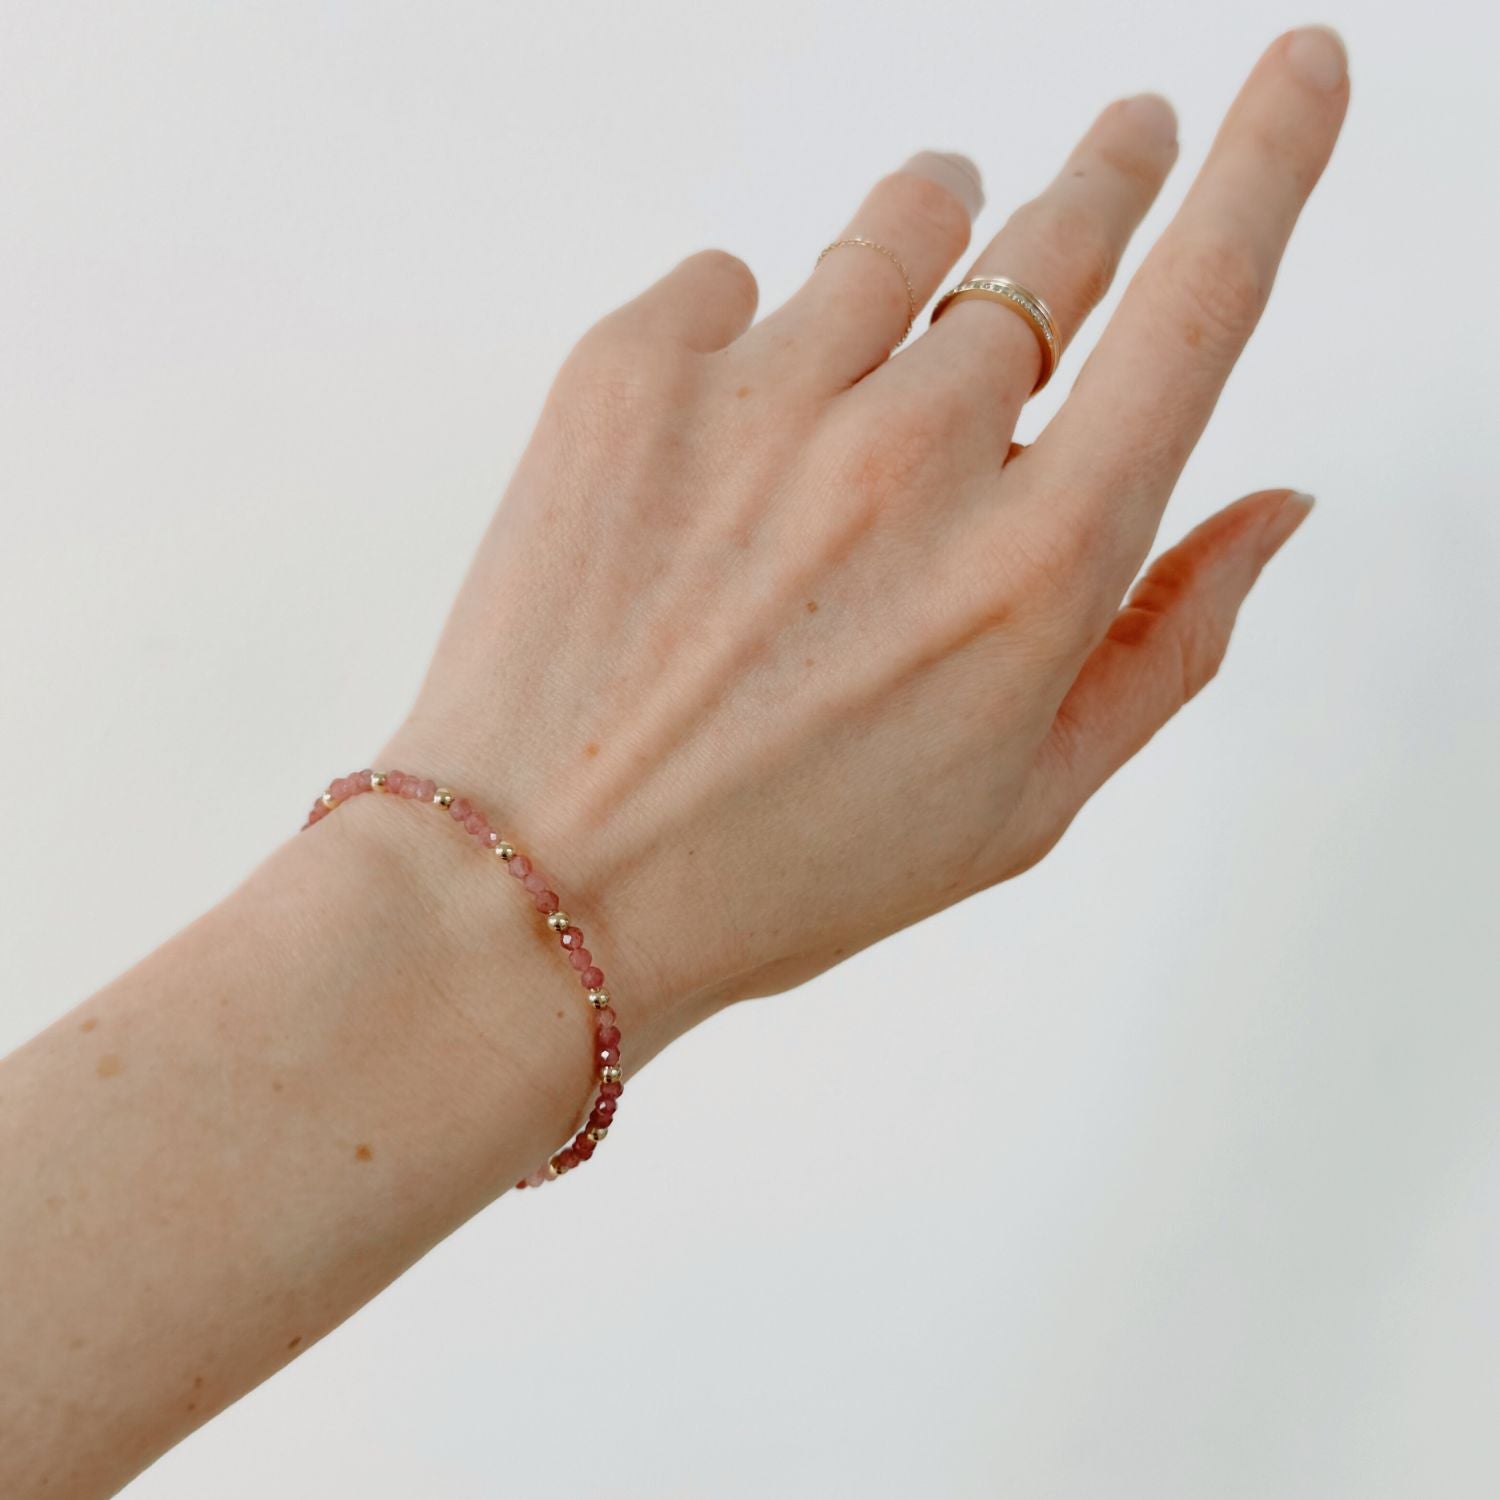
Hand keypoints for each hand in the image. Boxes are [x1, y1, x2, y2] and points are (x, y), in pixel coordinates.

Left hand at [375, 28, 1347, 1054]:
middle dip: (1109, 173)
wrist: (540, 883)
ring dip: (937, 223)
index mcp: (1035, 565)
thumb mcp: (1019, 804)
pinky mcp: (630, 373)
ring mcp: (763, 397)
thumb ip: (1168, 647)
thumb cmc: (782, 866)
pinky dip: (748, 330)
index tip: (1299, 73)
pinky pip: (728, 281)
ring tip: (934, 242)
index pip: (1200, 310)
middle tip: (1126, 137)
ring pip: (899, 227)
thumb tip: (1273, 506)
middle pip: (1055, 239)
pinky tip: (730, 425)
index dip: (1270, 166)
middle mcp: (913, 455)